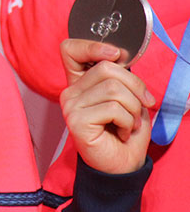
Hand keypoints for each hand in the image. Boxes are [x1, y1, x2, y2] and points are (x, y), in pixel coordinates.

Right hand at [59, 39, 155, 174]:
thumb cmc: (125, 131)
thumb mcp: (127, 97)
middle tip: (141, 107)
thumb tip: (120, 59)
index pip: (70, 49)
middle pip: (107, 68)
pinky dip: (127, 121)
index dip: (93, 46)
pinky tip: (122, 132)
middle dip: (135, 87)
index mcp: (79, 82)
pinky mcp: (76, 121)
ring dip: (133, 109)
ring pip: (114, 89)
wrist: (122, 164)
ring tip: (129, 124)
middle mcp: (70, 91)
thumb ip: (119, 77)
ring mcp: (70, 106)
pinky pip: (113, 109)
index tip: (116, 56)